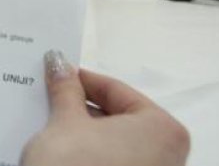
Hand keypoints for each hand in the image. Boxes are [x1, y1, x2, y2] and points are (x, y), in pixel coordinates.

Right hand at [20, 51, 188, 165]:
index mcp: (164, 129)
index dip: (81, 80)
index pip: (117, 91)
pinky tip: (61, 155)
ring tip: (49, 126)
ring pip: (113, 146)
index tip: (55, 74)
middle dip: (81, 110)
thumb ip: (65, 89)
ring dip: (83, 136)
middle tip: (48, 99)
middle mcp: (170, 157)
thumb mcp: (65, 122)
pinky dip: (90, 158)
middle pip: (118, 119)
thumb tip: (59, 62)